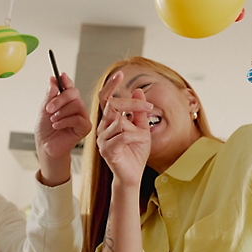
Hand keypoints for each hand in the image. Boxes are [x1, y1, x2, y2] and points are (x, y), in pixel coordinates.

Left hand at [34, 73, 90, 185]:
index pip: (69, 87)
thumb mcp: (44, 111)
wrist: (46, 147)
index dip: (66, 80)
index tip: (60, 75)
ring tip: (53, 121)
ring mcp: (82, 116)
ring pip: (77, 105)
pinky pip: (78, 118)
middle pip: (74, 93)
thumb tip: (53, 81)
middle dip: (60, 99)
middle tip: (49, 108)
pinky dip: (65, 121)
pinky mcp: (85, 127)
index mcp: (66, 101)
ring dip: (61, 112)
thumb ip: (50, 96)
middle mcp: (76, 107)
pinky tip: (57, 126)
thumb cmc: (45, 131)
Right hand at [96, 71, 153, 187]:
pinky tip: (142, 140)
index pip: (105, 99)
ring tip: (144, 135)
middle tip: (149, 107)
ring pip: (119, 121)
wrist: (132, 176)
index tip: (119, 74)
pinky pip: (122, 135)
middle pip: (112, 106)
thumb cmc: (135, 154)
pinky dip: (136, 136)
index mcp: (109, 121)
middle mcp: (103, 128)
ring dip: (136, 126)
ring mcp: (103, 139)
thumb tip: (138, 90)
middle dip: (132, 104)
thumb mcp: (142, 128)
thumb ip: (139, 112)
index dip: (110, 86)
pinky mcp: (107, 150)